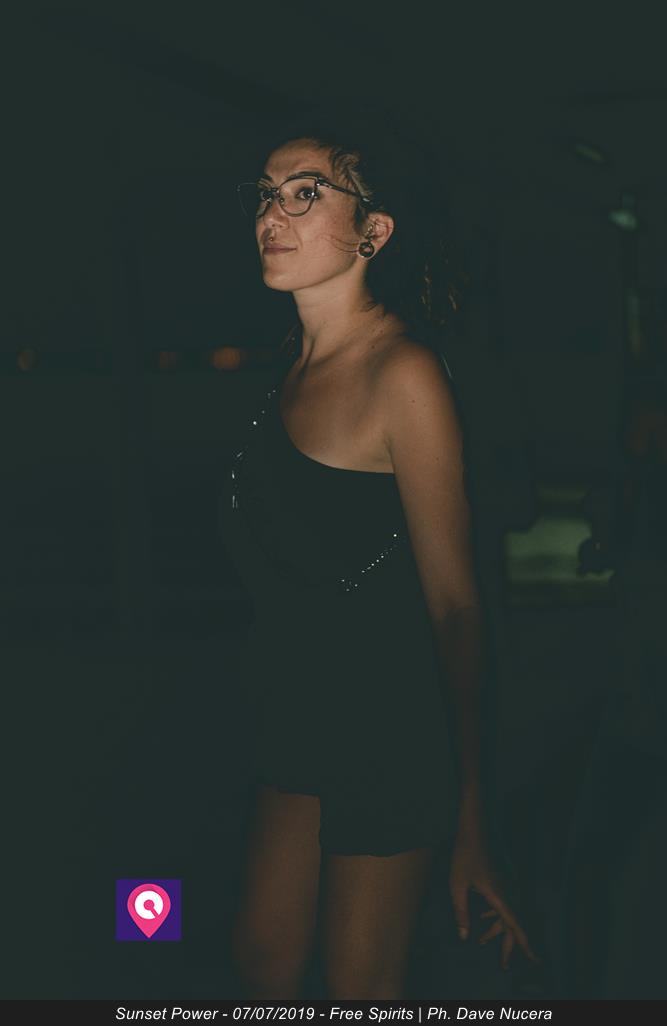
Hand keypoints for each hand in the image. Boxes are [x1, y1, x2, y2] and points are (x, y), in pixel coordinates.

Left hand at [449, 828, 540, 970]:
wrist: (472, 831)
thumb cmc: (464, 857)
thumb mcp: (457, 886)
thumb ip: (461, 912)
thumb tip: (464, 936)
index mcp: (499, 897)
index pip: (515, 926)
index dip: (524, 944)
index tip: (534, 959)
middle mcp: (505, 894)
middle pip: (511, 925)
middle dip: (508, 946)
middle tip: (504, 965)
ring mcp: (502, 887)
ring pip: (504, 915)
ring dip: (495, 929)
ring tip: (482, 942)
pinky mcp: (497, 882)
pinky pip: (500, 904)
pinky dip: (493, 915)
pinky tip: (481, 917)